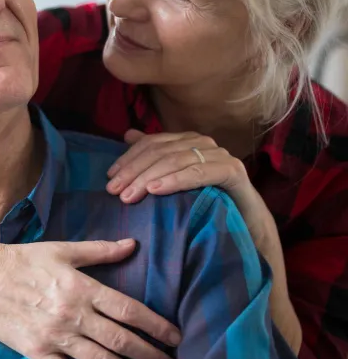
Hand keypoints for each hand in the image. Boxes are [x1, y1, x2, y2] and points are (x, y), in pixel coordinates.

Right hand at [0, 239, 180, 358]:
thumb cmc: (22, 259)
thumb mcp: (62, 249)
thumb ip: (100, 250)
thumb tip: (133, 245)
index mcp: (81, 287)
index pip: (128, 310)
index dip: (156, 326)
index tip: (175, 338)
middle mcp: (72, 314)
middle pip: (122, 341)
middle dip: (151, 358)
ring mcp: (55, 336)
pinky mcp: (37, 352)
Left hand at [106, 130, 254, 206]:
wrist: (247, 223)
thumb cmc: (207, 201)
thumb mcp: (175, 180)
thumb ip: (154, 156)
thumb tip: (128, 134)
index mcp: (187, 141)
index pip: (151, 143)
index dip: (128, 158)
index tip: (110, 178)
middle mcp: (203, 143)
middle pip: (160, 152)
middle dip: (134, 171)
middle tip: (115, 191)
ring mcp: (219, 155)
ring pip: (176, 161)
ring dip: (149, 177)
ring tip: (130, 195)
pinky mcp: (232, 171)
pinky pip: (198, 173)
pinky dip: (175, 180)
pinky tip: (156, 190)